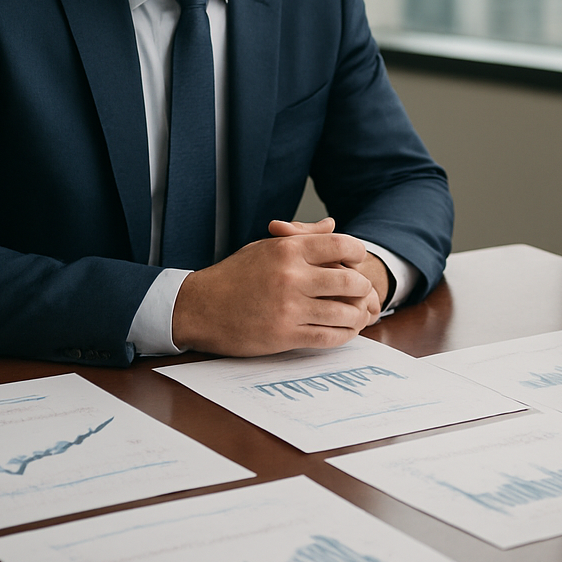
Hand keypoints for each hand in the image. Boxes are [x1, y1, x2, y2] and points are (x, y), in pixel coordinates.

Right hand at [171, 223, 378, 355]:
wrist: (199, 307)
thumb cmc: (234, 275)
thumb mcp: (266, 247)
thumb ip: (303, 237)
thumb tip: (332, 224)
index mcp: (288, 249)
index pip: (341, 245)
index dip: (358, 252)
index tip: (358, 260)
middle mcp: (292, 276)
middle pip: (350, 281)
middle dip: (362, 288)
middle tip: (362, 292)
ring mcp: (289, 307)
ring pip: (344, 312)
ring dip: (357, 315)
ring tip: (357, 314)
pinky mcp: (285, 334)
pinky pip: (328, 336)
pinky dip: (343, 335)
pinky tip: (344, 331)